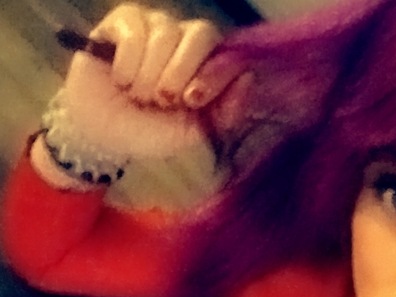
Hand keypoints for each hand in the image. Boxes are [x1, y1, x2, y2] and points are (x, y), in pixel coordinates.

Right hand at [59, 3, 222, 157]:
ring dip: (149, 76)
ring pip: (165, 35)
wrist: (104, 134)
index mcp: (208, 66)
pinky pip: (134, 32)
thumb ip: (225, 112)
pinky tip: (121, 80)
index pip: (227, 53)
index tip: (192, 101)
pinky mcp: (125, 20)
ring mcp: (157, 26)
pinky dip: (127, 65)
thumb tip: (248, 76)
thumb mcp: (193, 133)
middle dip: (182, 71)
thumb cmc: (152, 132)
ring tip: (139, 96)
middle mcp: (187, 41)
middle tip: (164, 101)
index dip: (213, 74)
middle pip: (202, 33)